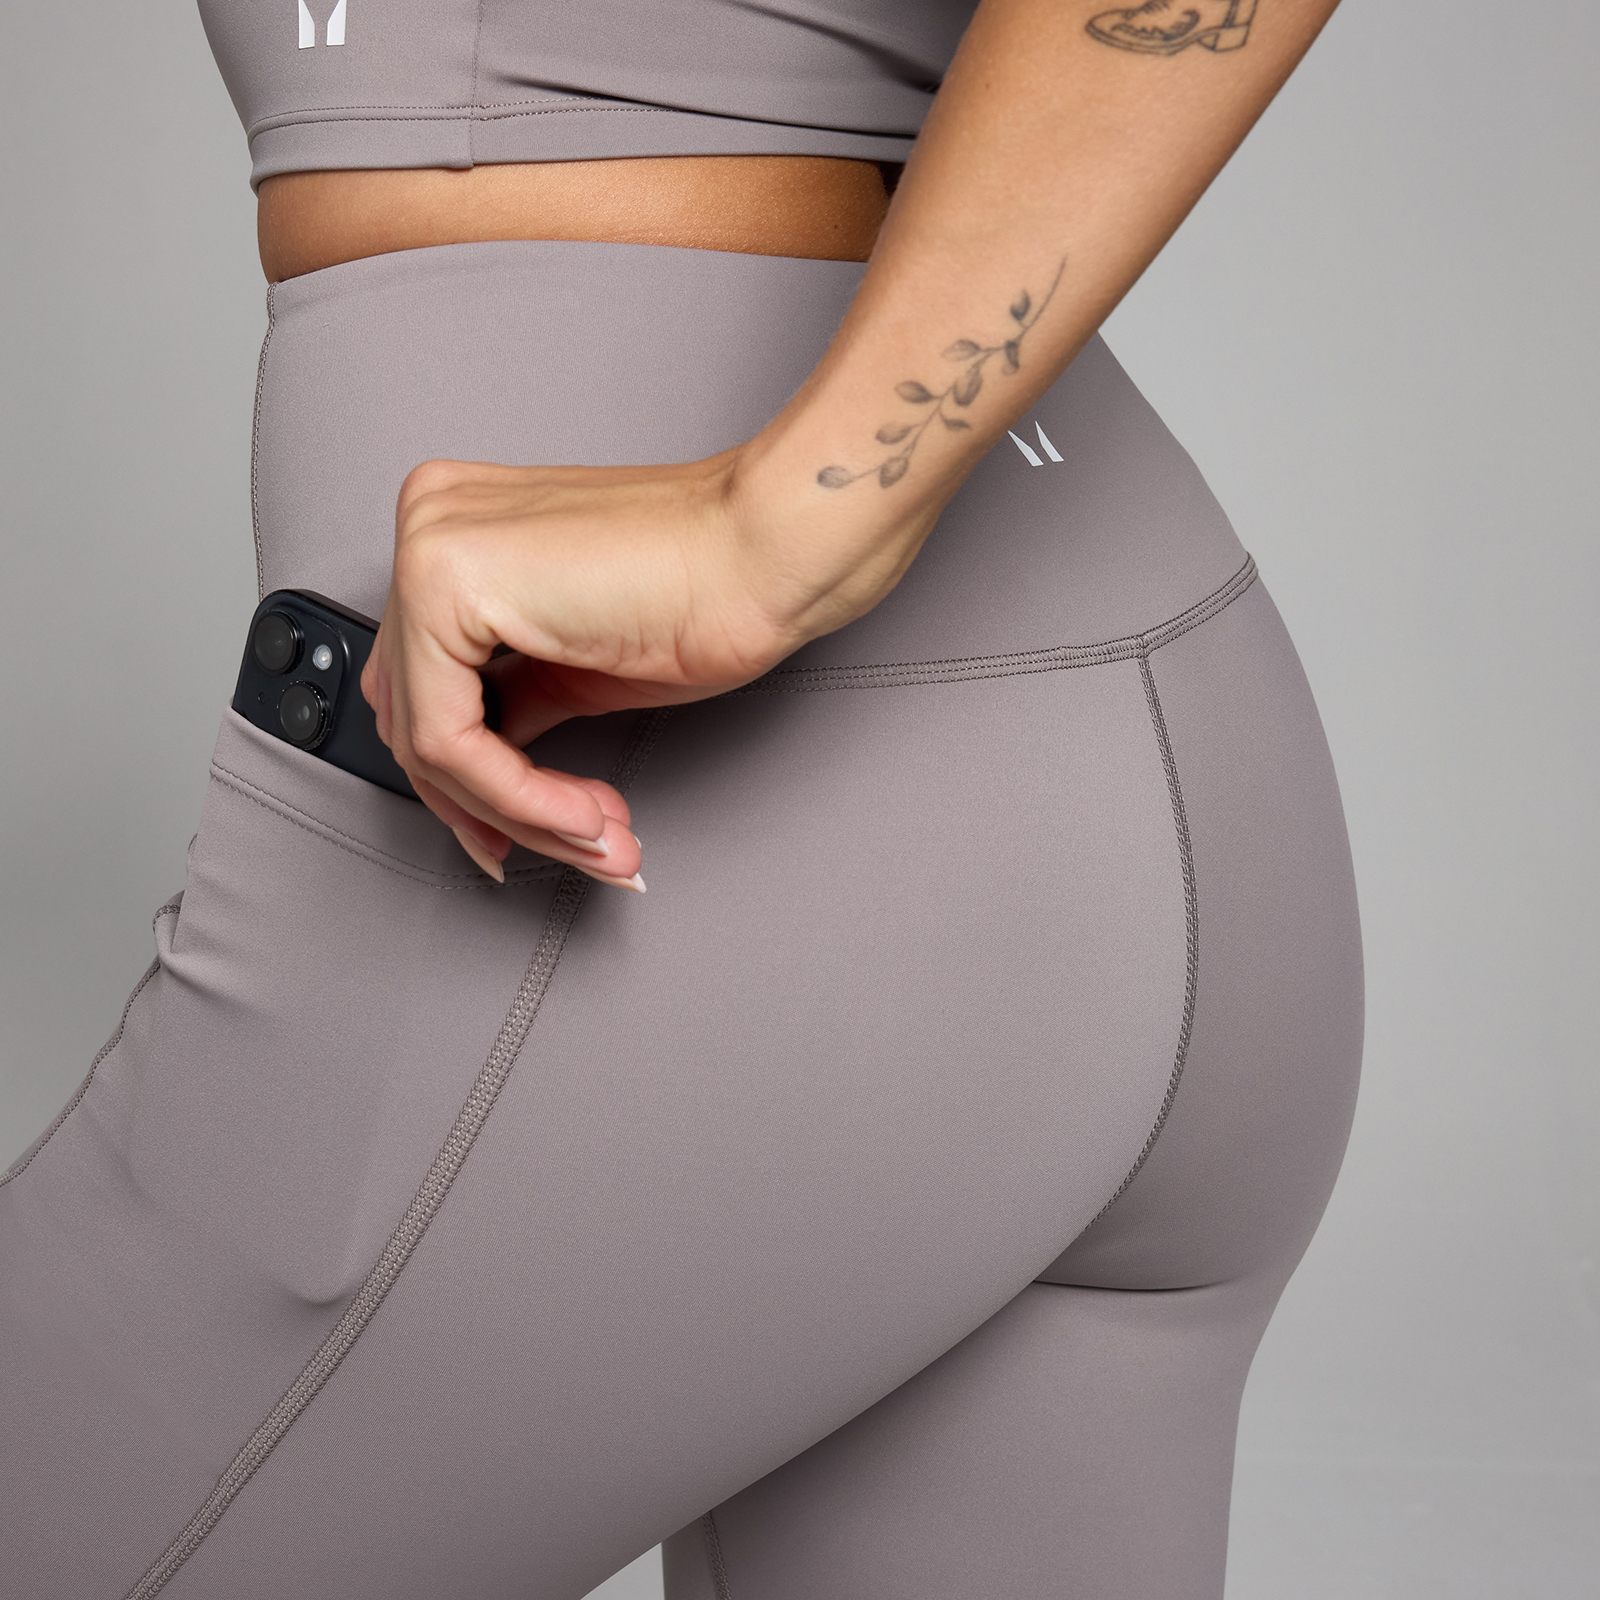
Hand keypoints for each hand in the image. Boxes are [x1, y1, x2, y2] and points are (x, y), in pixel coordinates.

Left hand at [360, 450, 803, 888]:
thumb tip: (485, 765)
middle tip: (580, 845)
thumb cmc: (703, 589)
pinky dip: (518, 796)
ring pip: (428, 740)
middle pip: (416, 718)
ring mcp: (428, 546)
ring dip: (522, 814)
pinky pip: (450, 737)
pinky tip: (584, 812)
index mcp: (455, 532)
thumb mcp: (576, 666)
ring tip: (599, 835)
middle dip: (499, 809)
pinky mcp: (444, 581)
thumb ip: (512, 703)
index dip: (474, 785)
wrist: (765, 554)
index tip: (531, 833)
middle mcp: (429, 524)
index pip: (420, 687)